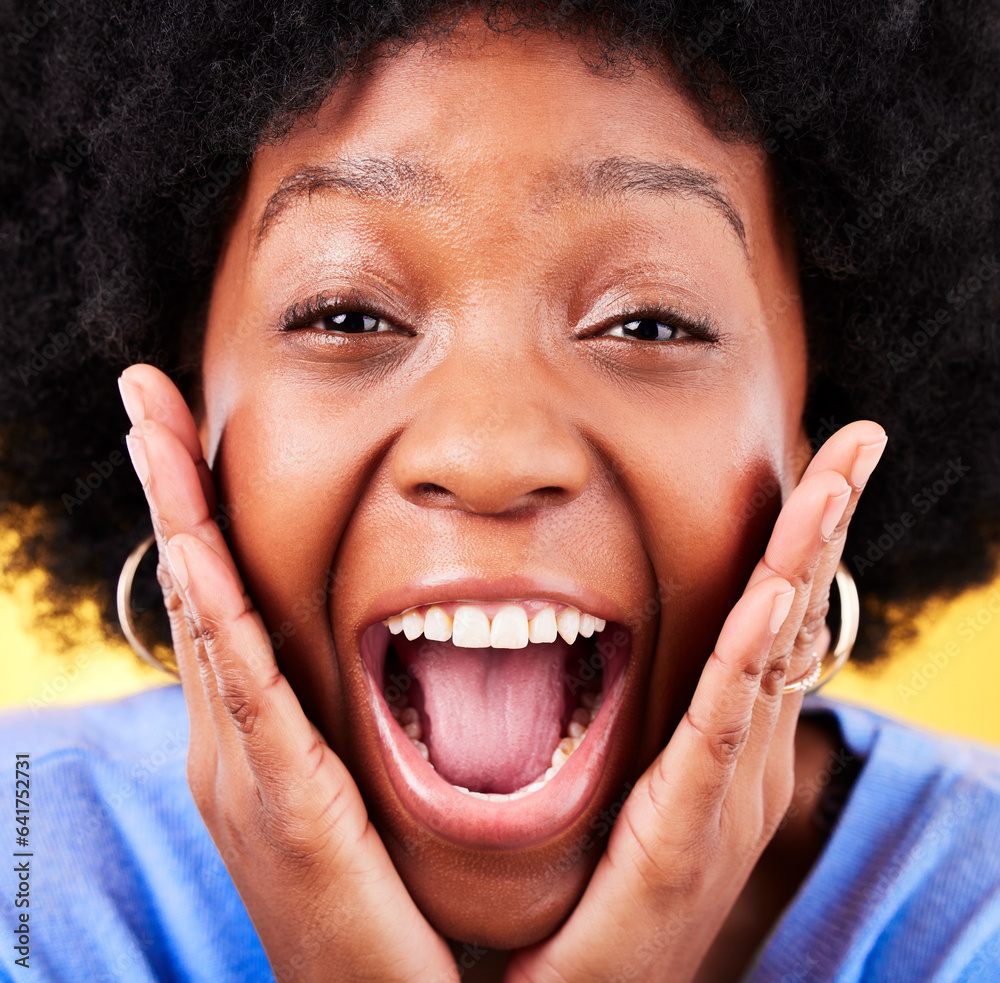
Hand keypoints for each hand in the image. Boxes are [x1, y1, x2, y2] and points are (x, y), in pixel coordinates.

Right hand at [118, 363, 458, 982]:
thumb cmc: (374, 889)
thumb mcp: (349, 780)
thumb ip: (345, 711)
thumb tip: (373, 633)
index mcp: (253, 731)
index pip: (219, 595)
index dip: (197, 506)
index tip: (184, 423)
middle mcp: (232, 741)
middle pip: (194, 590)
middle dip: (170, 488)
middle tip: (147, 397)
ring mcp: (246, 772)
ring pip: (207, 624)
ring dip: (180, 523)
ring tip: (156, 436)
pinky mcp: (287, 807)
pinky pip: (248, 697)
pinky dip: (220, 621)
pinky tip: (201, 556)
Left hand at [504, 421, 886, 982]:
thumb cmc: (604, 891)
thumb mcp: (636, 786)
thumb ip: (650, 717)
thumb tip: (615, 639)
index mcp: (731, 742)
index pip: (774, 618)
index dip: (800, 538)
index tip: (822, 460)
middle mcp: (749, 758)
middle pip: (791, 619)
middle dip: (823, 525)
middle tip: (857, 440)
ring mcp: (729, 792)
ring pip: (772, 655)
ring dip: (802, 561)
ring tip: (833, 480)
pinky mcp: (690, 827)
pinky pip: (723, 726)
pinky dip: (751, 656)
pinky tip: (771, 594)